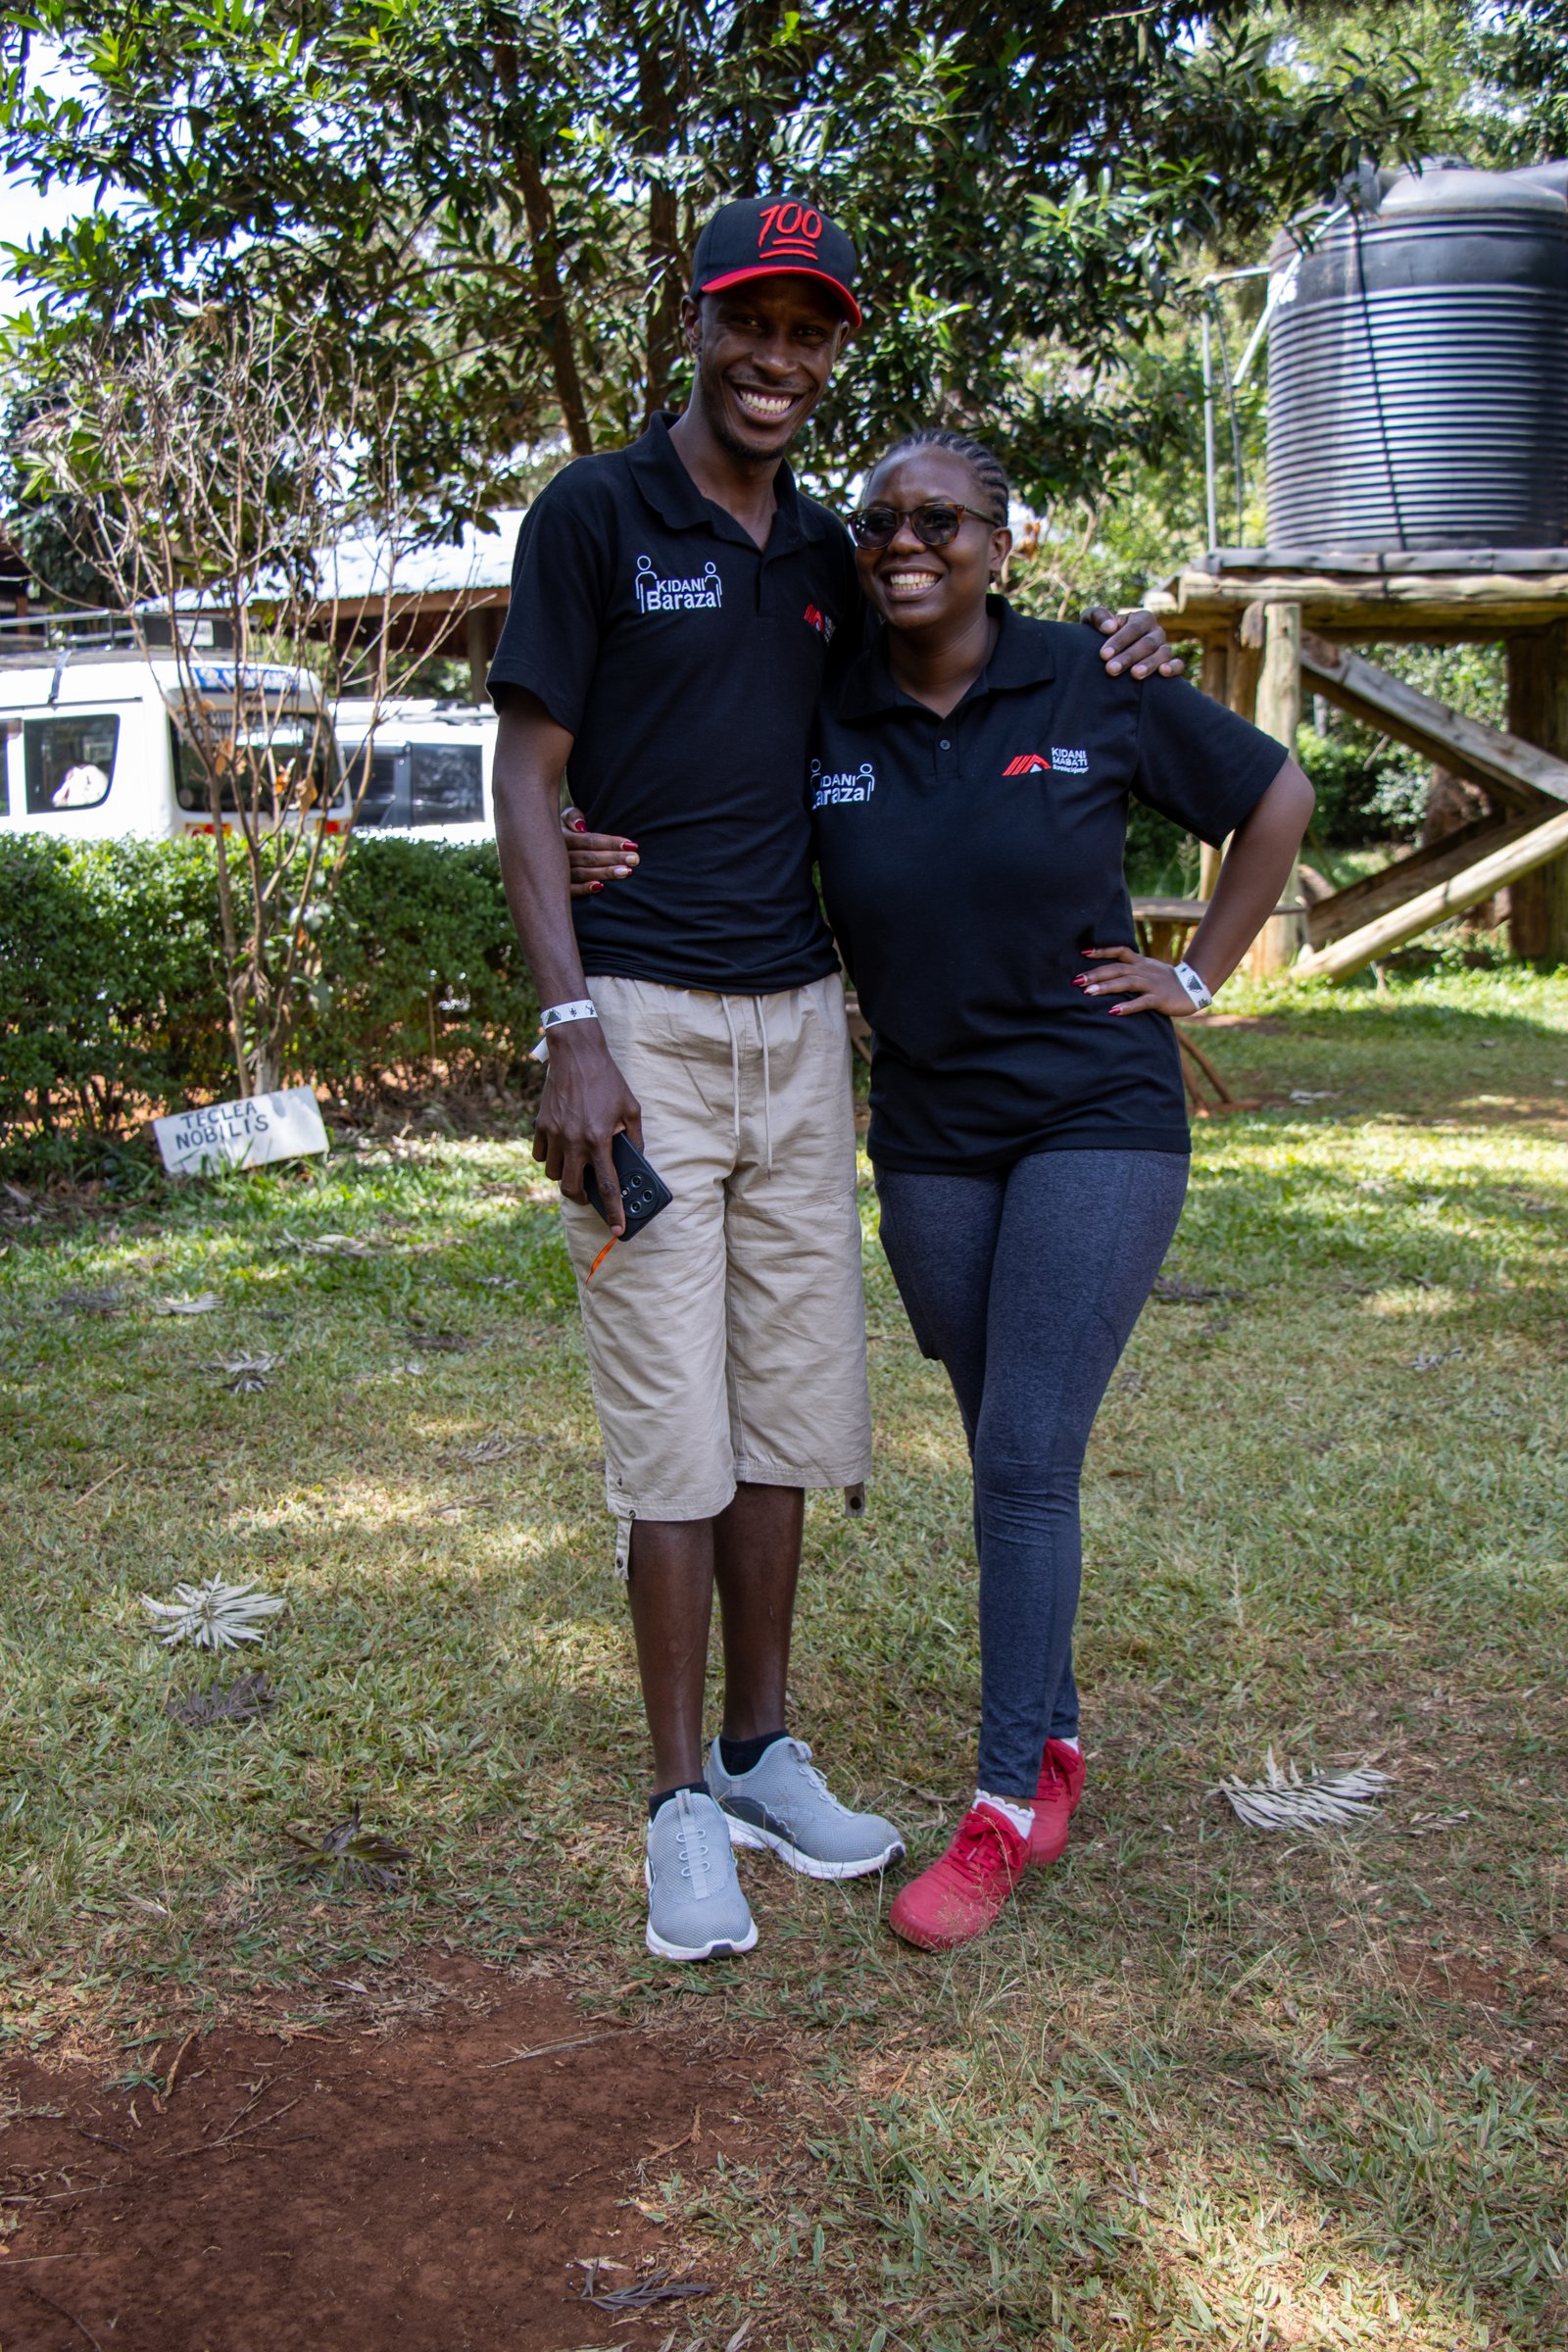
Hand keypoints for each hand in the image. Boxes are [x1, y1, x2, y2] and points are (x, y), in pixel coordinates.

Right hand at [532, 1022, 643, 1231]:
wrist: (576, 1054)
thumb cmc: (606, 1080)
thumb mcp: (631, 1108)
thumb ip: (634, 1138)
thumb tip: (634, 1158)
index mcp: (599, 1140)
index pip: (607, 1185)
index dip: (613, 1210)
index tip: (617, 1228)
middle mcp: (574, 1141)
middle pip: (571, 1188)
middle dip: (580, 1198)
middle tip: (589, 1194)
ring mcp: (554, 1134)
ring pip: (552, 1174)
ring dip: (564, 1177)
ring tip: (575, 1168)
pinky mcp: (540, 1125)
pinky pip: (539, 1155)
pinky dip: (548, 1159)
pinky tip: (559, 1151)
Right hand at [560, 805, 639, 897]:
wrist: (538, 850)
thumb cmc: (561, 832)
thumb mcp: (562, 819)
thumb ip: (572, 816)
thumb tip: (582, 826)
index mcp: (561, 836)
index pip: (589, 840)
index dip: (611, 842)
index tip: (631, 844)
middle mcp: (558, 855)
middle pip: (589, 857)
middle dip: (614, 858)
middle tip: (635, 859)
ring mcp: (556, 873)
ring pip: (582, 873)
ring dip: (604, 873)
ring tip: (626, 872)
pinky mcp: (556, 888)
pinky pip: (570, 890)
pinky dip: (584, 888)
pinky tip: (600, 887)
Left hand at [1072, 943, 1197, 1017]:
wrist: (1195, 987)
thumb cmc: (1167, 982)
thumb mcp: (1149, 970)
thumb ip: (1131, 970)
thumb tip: (1109, 974)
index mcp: (1140, 963)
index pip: (1119, 951)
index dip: (1102, 951)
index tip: (1083, 953)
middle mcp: (1143, 970)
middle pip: (1116, 969)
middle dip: (1095, 974)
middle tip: (1076, 981)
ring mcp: (1151, 984)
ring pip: (1126, 983)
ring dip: (1106, 987)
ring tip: (1088, 993)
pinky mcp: (1159, 998)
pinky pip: (1141, 1002)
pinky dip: (1127, 1006)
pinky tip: (1113, 1011)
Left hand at [1083, 605, 1183, 679]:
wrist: (1109, 655)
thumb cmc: (1100, 634)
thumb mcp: (1093, 621)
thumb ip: (1097, 616)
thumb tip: (1110, 627)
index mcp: (1142, 618)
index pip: (1134, 627)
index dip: (1120, 641)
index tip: (1103, 655)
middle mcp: (1156, 632)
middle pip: (1147, 643)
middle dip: (1129, 657)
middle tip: (1111, 670)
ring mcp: (1165, 648)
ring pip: (1163, 653)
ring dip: (1149, 664)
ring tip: (1135, 675)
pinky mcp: (1171, 664)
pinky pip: (1179, 665)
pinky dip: (1174, 668)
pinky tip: (1163, 673)